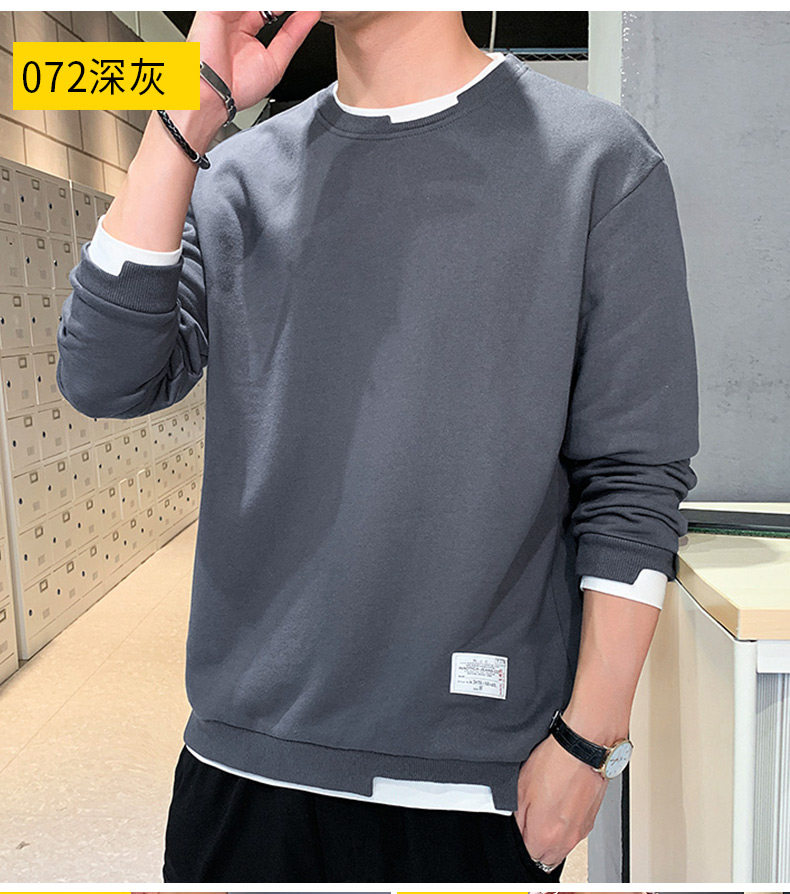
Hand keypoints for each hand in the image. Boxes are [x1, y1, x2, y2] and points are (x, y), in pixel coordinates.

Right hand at [186, 11, 321, 116]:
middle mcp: (236, 20)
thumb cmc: (237, 88)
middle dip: (283, 5)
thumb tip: (312, 14)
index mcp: (247, 32)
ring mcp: (226, 12)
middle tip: (304, 4)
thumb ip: (294, 35)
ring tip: (293, 5)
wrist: (214, 95)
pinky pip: (237, 0)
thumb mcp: (276, 62)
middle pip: (262, 3)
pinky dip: (255, 3)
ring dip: (274, 4)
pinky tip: (275, 9)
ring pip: (252, 0)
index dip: (290, 8)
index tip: (308, 7)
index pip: (272, 9)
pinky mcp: (215, 9)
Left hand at [513, 733, 607, 870]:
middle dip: (538, 843)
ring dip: (553, 835)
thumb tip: (520, 827)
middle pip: (547, 857)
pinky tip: (561, 803)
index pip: (529, 855)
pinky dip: (567, 825)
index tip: (522, 828)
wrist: (582, 750)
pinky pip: (574, 832)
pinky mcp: (591, 821)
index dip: (522, 841)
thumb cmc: (554, 764)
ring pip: (562, 846)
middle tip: (533, 820)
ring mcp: (580, 831)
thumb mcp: (521, 789)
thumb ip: (519, 818)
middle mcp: (565, 840)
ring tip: (548, 809)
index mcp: (544, 836)